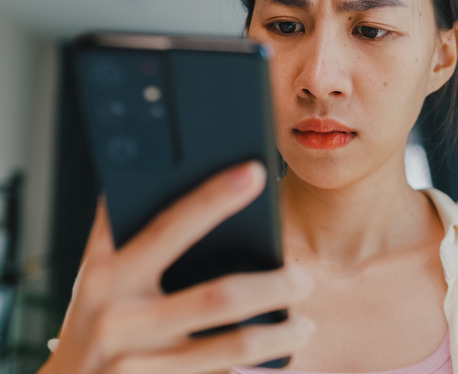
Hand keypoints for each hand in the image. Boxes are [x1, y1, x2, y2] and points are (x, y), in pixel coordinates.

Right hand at [39, 161, 315, 373]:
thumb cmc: (92, 324)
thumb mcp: (94, 278)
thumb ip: (118, 232)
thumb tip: (152, 165)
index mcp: (107, 276)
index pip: (168, 227)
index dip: (213, 198)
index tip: (255, 173)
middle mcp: (120, 319)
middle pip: (219, 296)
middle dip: (275, 285)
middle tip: (304, 278)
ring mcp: (139, 364)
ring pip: (232, 346)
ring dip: (279, 335)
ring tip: (304, 324)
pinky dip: (255, 366)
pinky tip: (276, 355)